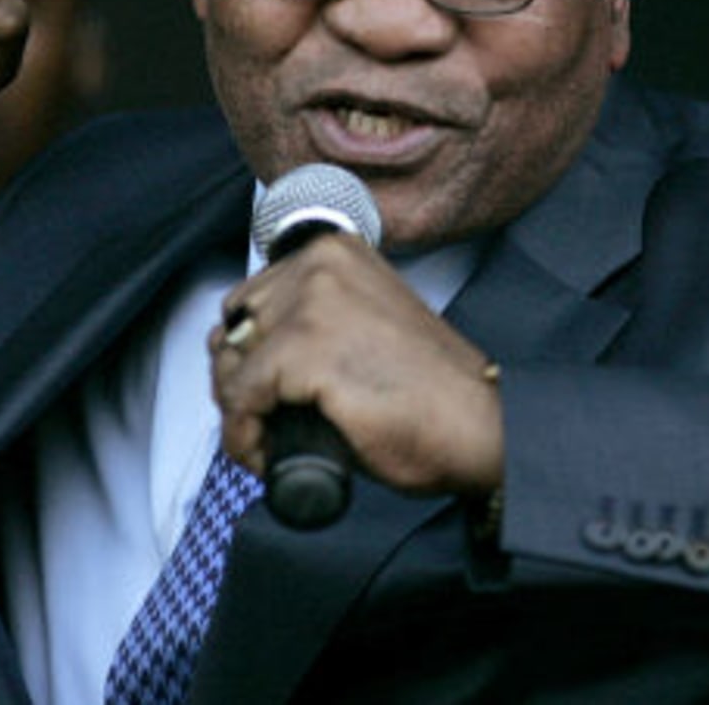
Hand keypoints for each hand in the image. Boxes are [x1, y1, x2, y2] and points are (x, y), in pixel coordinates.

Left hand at [208, 232, 503, 497]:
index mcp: (334, 252)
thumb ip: (310, 321)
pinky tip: (268, 456)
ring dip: (240, 413)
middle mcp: (320, 265)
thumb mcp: (362, 328)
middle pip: (234, 329)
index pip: (251, 300)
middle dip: (239, 382)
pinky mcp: (306, 349)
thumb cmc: (429, 391)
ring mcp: (313, 303)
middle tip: (267, 423)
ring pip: (229, 364)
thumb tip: (235, 350)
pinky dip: (244, 437)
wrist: (479, 425)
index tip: (264, 395)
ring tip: (270, 443)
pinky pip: (240, 399)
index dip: (247, 356)